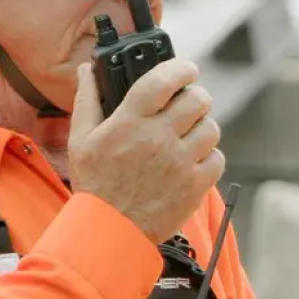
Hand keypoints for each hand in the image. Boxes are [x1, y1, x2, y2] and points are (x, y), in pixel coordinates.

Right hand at [67, 58, 223, 242]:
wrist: (111, 231)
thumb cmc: (95, 185)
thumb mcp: (81, 140)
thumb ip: (87, 100)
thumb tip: (86, 70)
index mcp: (130, 122)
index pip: (163, 80)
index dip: (181, 68)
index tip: (187, 69)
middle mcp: (157, 138)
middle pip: (197, 100)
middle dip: (197, 96)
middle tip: (190, 103)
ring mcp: (180, 162)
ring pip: (211, 128)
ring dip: (203, 127)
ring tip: (190, 135)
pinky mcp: (195, 185)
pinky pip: (217, 158)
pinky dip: (210, 156)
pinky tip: (194, 160)